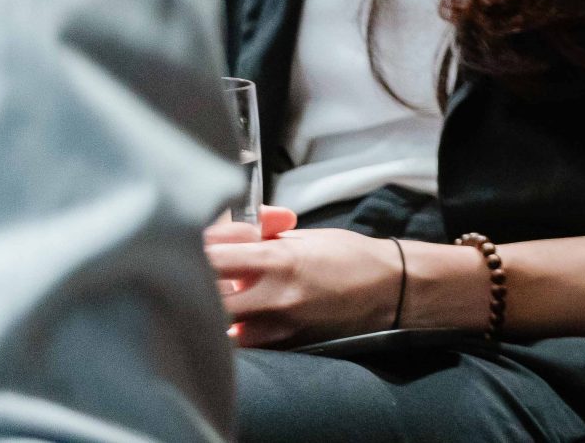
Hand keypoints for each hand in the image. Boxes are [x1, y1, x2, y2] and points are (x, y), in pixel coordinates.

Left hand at [205, 217, 404, 347]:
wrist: (391, 287)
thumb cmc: (350, 256)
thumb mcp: (305, 238)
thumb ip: (262, 243)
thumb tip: (230, 242)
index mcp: (278, 262)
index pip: (213, 260)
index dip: (196, 254)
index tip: (194, 250)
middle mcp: (274, 297)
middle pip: (208, 300)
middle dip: (201, 287)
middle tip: (204, 277)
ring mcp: (279, 326)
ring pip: (223, 327)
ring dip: (220, 312)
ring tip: (228, 298)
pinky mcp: (286, 345)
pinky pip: (246, 342)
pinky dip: (239, 330)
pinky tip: (247, 317)